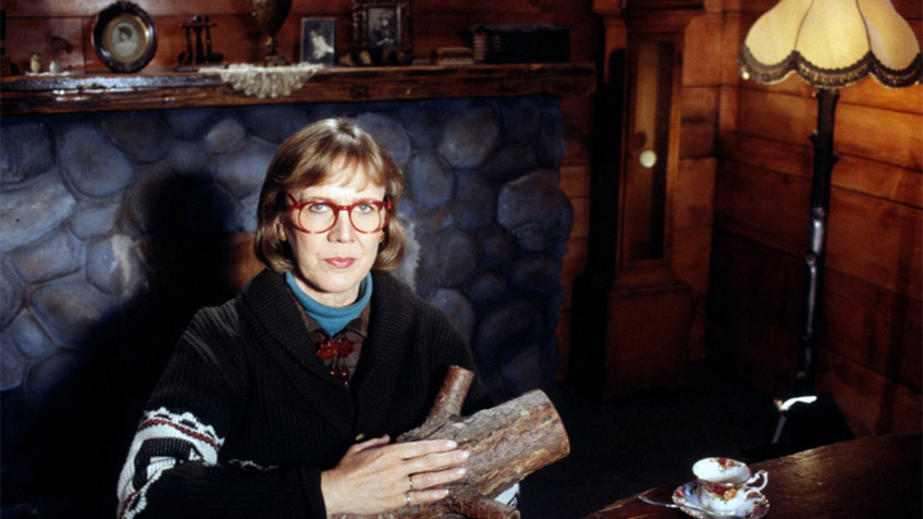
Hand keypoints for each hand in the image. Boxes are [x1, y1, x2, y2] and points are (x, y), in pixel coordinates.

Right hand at [321, 435, 468, 515]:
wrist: (336, 492)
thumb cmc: (345, 469)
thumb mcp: (358, 448)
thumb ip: (375, 441)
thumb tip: (387, 438)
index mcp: (389, 453)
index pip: (419, 447)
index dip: (437, 446)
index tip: (452, 444)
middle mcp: (396, 468)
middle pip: (428, 462)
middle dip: (449, 458)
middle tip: (465, 455)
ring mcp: (397, 485)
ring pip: (426, 479)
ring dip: (446, 475)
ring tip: (462, 471)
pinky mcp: (395, 500)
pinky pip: (417, 497)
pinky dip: (432, 494)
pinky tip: (445, 490)